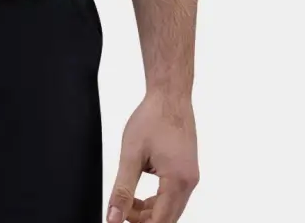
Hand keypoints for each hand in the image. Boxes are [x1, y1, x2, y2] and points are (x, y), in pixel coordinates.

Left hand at [106, 91, 198, 222]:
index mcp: (177, 181)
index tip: (121, 221)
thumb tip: (114, 217)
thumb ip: (122, 189)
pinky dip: (157, 200)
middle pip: (167, 218)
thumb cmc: (152, 118)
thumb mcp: (131, 155)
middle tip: (121, 211)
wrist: (169, 95)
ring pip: (171, 208)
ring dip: (150, 211)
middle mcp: (189, 183)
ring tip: (127, 202)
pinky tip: (140, 194)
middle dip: (143, 220)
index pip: (161, 222)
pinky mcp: (187, 170)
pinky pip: (174, 196)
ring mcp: (191, 177)